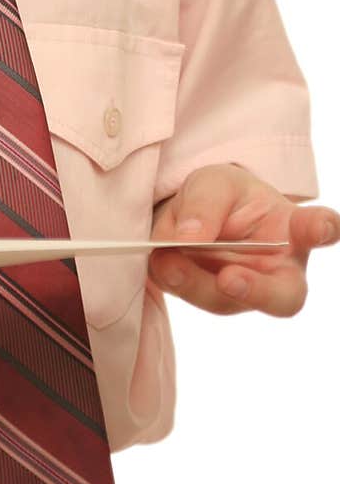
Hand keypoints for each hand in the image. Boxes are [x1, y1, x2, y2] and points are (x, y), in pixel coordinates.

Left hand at [148, 163, 339, 314]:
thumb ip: (206, 204)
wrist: (192, 213)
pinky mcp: (211, 299)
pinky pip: (193, 297)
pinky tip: (161, 261)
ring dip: (195, 282)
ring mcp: (245, 292)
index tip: (319, 226)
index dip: (323, 230)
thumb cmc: (221, 196)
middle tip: (228, 278)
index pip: (321, 229)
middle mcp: (279, 270)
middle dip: (256, 291)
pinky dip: (174, 279)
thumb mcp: (213, 182)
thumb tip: (190, 238)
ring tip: (168, 260)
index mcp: (293, 228)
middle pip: (283, 296)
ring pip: (226, 301)